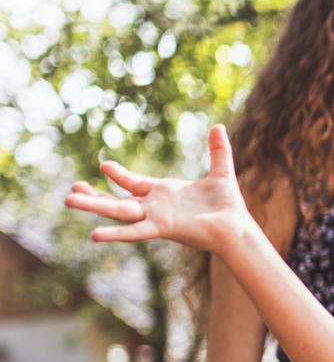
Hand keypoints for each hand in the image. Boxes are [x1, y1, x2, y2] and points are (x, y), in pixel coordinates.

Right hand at [64, 124, 252, 254]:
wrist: (237, 227)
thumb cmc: (228, 206)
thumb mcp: (221, 173)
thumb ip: (218, 151)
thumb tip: (219, 126)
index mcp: (164, 194)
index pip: (134, 184)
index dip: (119, 176)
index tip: (103, 166)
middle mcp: (156, 207)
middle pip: (118, 201)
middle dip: (95, 196)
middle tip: (72, 190)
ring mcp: (156, 218)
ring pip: (119, 212)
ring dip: (95, 206)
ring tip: (69, 200)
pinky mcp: (162, 228)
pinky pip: (135, 231)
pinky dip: (116, 233)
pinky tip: (94, 235)